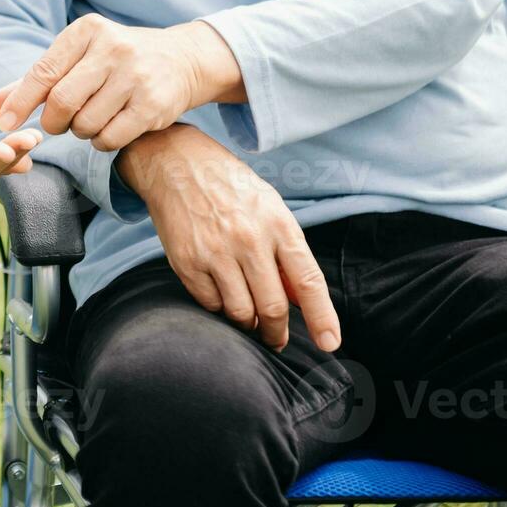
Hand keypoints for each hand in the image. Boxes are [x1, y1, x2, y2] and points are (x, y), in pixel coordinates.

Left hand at [0, 16, 244, 151]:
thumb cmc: (117, 60)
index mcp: (87, 31)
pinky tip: (111, 126)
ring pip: (85, 123)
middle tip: (60, 124)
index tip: (4, 123)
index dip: (20, 102)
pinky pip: (110, 138)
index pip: (43, 71)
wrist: (182, 59)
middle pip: (61, 102)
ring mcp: (136, 76)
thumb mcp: (78, 57)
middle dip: (54, 122)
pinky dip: (102, 141)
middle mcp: (113, 49)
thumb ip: (35, 80)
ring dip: (81, 131)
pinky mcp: (153, 104)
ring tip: (92, 119)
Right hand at [120, 125, 340, 353]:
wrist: (177, 164)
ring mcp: (216, 252)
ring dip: (248, 325)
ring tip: (248, 321)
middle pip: (273, 307)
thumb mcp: (270, 209)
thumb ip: (287, 253)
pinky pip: (210, 304)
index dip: (321, 317)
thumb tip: (301, 298)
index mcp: (278, 225)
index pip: (307, 281)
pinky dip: (219, 308)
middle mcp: (249, 240)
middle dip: (278, 332)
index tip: (329, 342)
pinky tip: (221, 295)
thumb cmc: (231, 189)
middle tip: (276, 339)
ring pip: (240, 313)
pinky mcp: (187, 262)